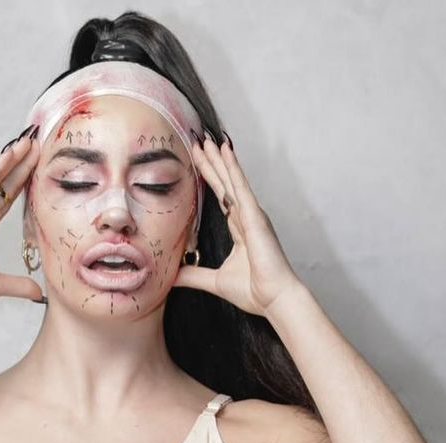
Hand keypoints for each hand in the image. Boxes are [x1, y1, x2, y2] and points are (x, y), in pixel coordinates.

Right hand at [0, 132, 42, 310]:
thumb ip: (17, 284)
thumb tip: (37, 292)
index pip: (6, 200)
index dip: (21, 183)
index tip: (36, 167)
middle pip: (3, 185)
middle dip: (20, 165)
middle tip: (36, 144)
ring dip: (10, 160)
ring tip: (27, 141)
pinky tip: (9, 155)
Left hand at [173, 133, 300, 315]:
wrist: (273, 299)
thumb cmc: (253, 291)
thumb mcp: (214, 281)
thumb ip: (193, 275)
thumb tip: (172, 276)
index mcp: (239, 230)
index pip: (221, 198)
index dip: (209, 180)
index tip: (197, 163)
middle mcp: (246, 218)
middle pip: (225, 184)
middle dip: (212, 164)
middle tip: (198, 143)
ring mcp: (252, 215)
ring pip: (232, 180)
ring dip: (220, 159)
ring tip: (208, 140)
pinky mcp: (255, 217)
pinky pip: (241, 187)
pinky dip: (233, 168)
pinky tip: (225, 151)